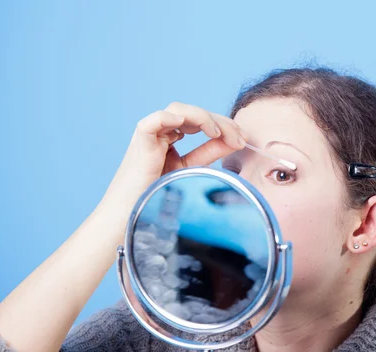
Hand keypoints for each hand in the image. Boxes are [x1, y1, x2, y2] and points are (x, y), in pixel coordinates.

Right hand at [99, 102, 245, 223]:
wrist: (133, 216)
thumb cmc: (158, 196)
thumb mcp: (192, 170)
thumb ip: (210, 152)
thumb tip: (235, 141)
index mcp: (172, 140)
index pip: (201, 124)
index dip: (223, 127)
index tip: (243, 140)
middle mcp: (161, 134)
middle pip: (193, 115)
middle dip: (220, 122)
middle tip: (239, 136)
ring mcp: (150, 136)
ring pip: (177, 111)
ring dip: (202, 117)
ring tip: (217, 132)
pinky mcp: (140, 142)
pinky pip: (153, 121)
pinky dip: (169, 118)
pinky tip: (187, 126)